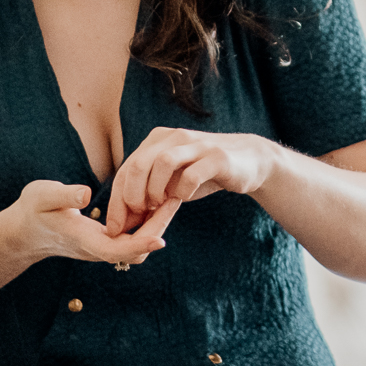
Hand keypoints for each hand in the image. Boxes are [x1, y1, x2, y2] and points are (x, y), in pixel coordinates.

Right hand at [12, 179, 172, 266]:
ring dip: (155, 225)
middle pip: (134, 250)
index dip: (140, 244)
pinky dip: (146, 223)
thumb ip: (63, 196)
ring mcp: (101, 246)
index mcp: (82, 240)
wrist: (23, 230)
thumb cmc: (32, 210)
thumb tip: (85, 194)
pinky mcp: (104, 240)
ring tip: (170, 196)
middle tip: (176, 197)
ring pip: (136, 245)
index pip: (116, 250)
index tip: (162, 237)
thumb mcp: (42, 196)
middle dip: (158, 227)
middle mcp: (96, 248)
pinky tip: (154, 200)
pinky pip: (131, 238)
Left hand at [106, 128, 276, 236]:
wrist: (249, 160)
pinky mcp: (217, 157)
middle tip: (139, 215)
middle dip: (132, 196)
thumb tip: (120, 225)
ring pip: (162, 162)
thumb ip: (147, 195)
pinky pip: (191, 175)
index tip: (116, 227)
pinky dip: (183, 192)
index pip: (127, 169)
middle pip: (139, 163)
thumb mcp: (171, 182)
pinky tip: (184, 198)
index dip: (117, 201)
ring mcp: (196, 145)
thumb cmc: (203, 173)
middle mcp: (174, 137)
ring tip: (159, 205)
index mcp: (158, 140)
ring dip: (155, 191)